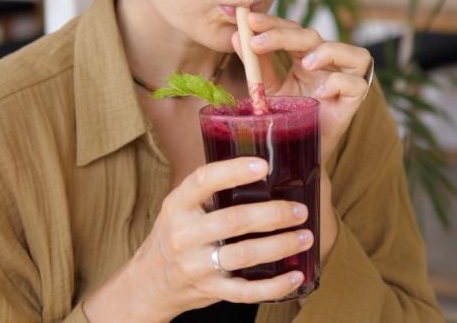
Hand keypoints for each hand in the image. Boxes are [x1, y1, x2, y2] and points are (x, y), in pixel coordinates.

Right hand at [113, 157, 313, 319]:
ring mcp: (196, 265)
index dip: (233, 171)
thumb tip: (261, 165)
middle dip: (272, 214)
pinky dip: (274, 286)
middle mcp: (184, 235)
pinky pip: (246, 291)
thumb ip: (210, 190)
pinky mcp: (210, 290)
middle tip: (299, 210)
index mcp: (177, 205)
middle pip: (233, 221)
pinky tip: (295, 276)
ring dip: (280, 246)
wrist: (151, 281)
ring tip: (306, 236)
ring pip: (244, 255)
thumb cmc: (176, 234)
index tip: (264, 165)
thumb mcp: (180, 206)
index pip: (202, 181)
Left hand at [230, 12, 371, 162]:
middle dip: (285, 35)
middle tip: (257, 42)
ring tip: (306, 63)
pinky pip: (357, 85)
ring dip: (328, 52)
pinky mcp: (353, 102)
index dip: (273, 23)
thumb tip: (236, 37)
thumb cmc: (285, 118)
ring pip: (354, 53)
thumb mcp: (267, 88)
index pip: (292, 30)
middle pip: (314, 37)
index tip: (249, 20)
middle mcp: (328, 64)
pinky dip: (339, 83)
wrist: (294, 154)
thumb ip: (256, 64)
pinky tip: (320, 92)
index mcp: (306, 56)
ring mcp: (344, 81)